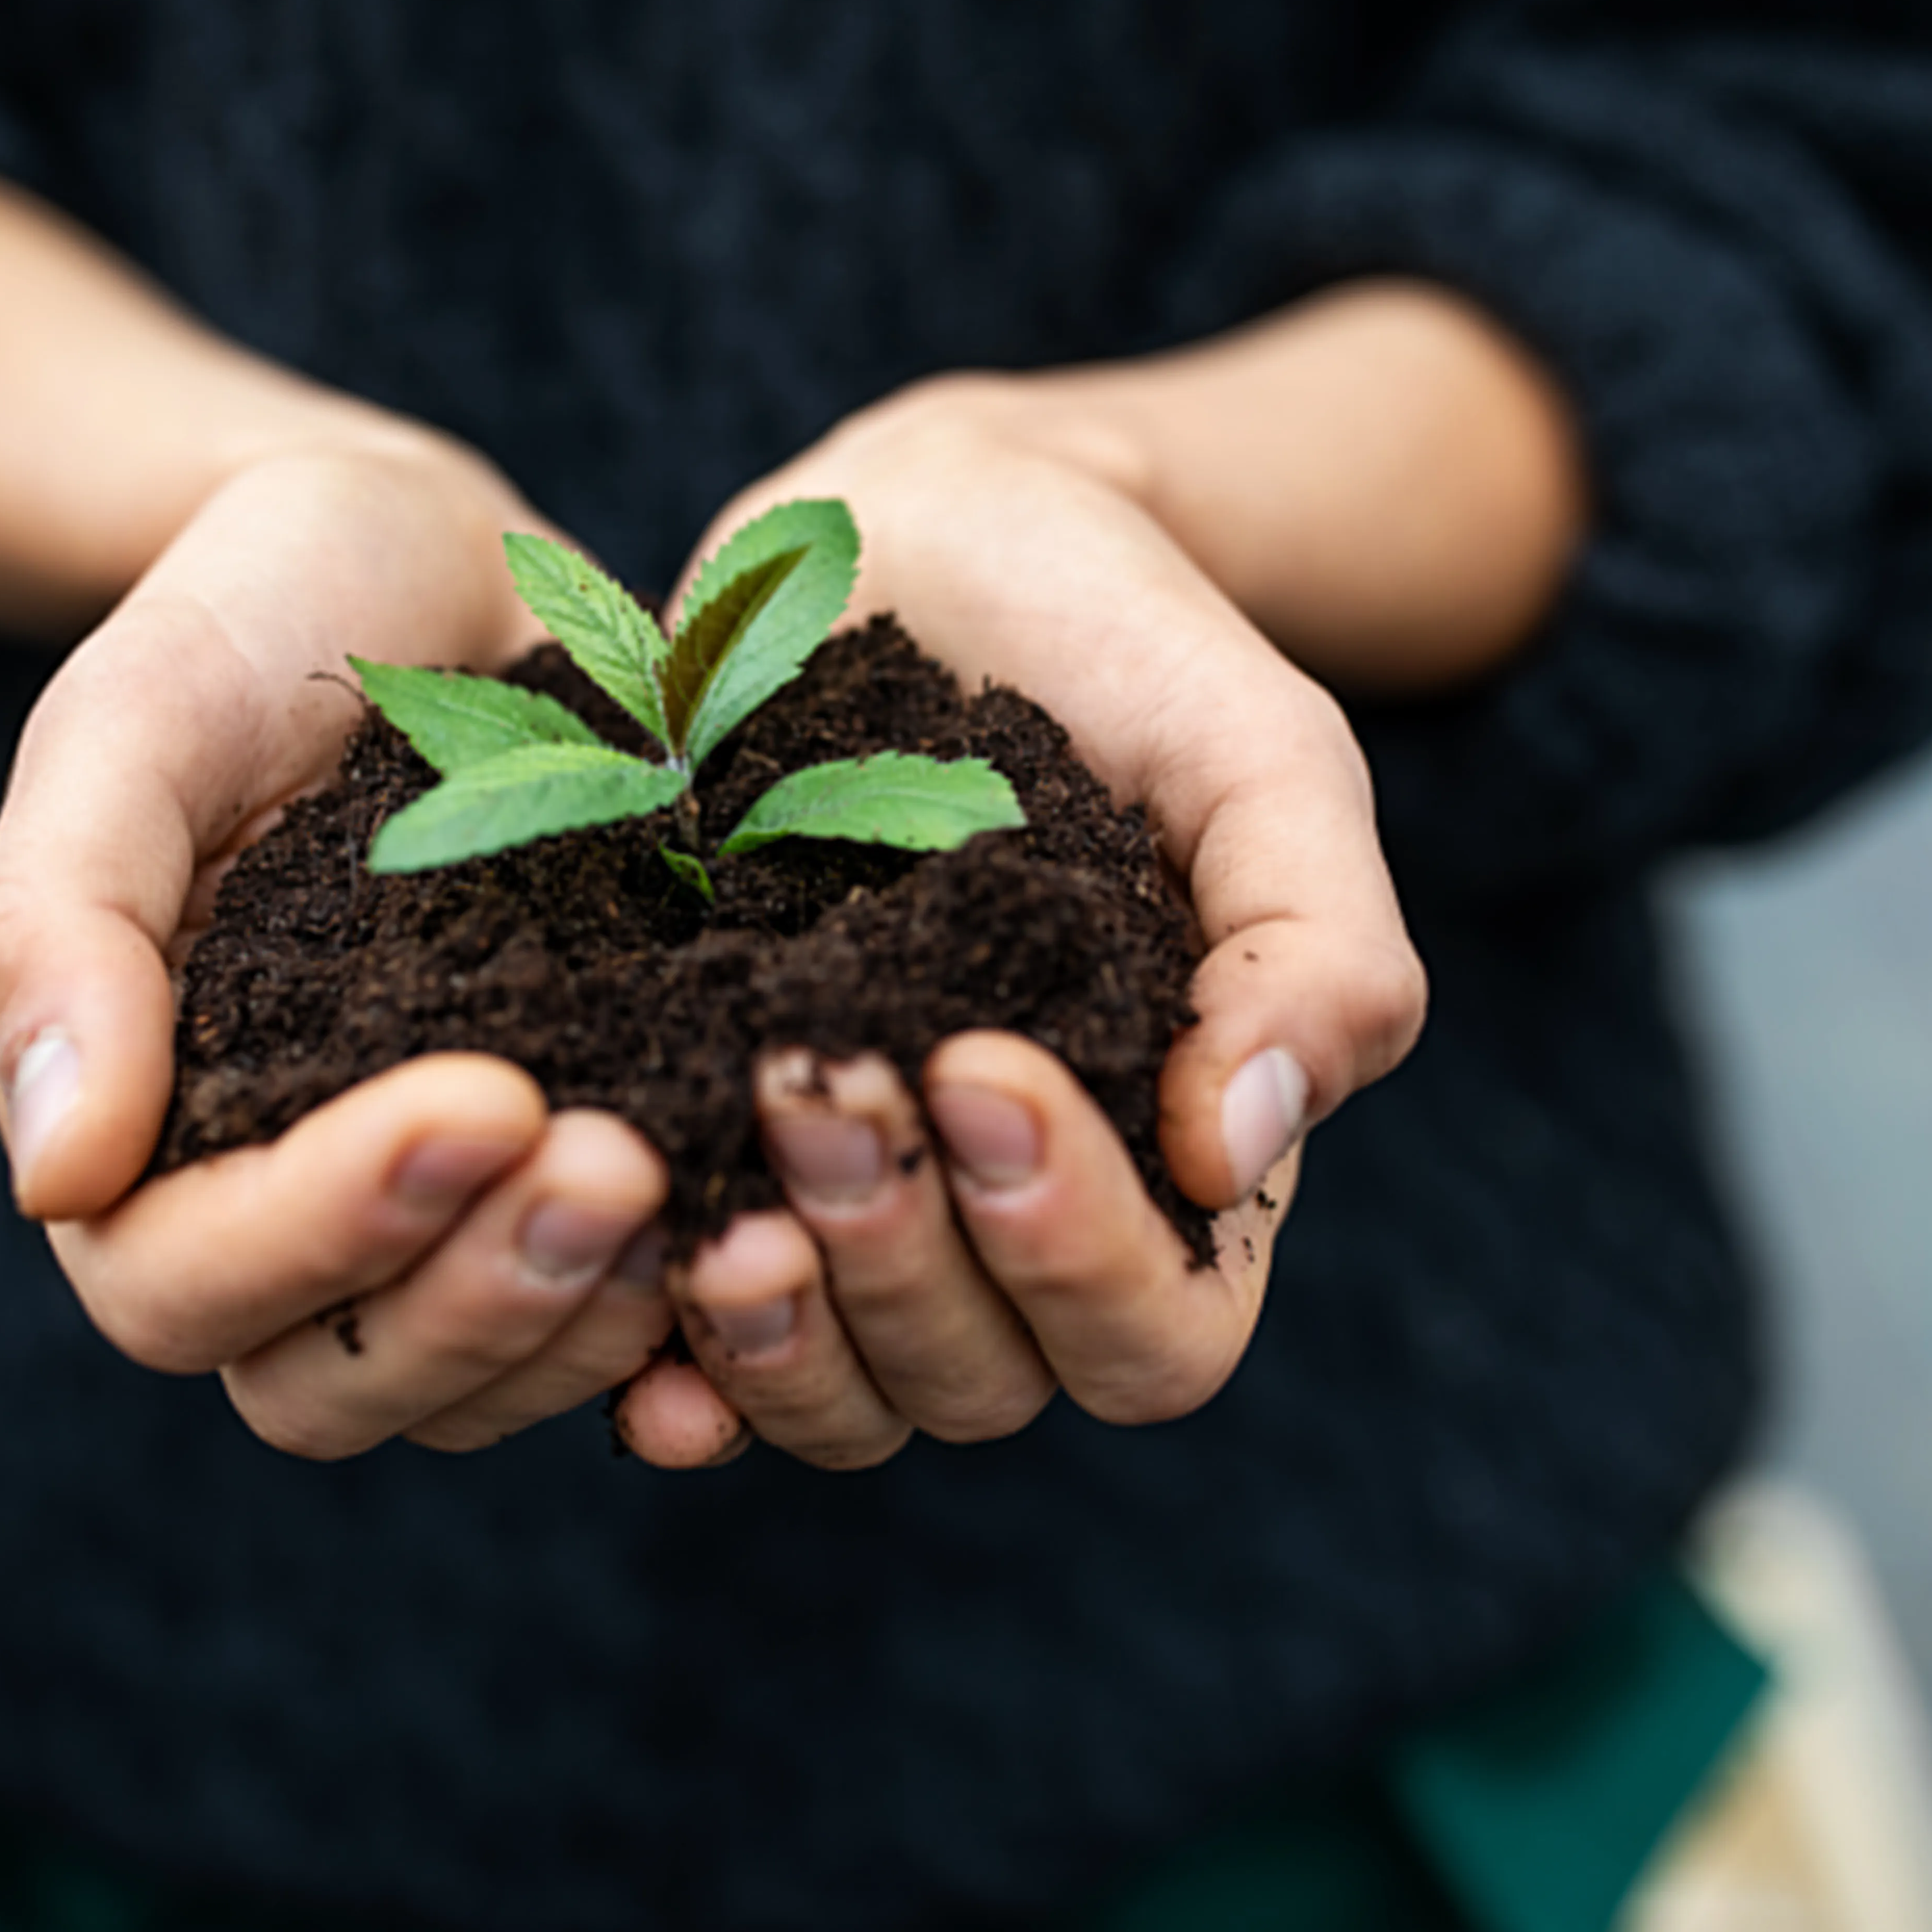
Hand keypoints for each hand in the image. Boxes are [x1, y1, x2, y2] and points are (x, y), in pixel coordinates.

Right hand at [0, 442, 681, 1456]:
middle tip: (622, 1163)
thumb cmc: (248, 619)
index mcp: (138, 1128)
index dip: (321, 1230)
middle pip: (333, 1382)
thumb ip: (55, 933)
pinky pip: (617, 1332)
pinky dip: (694, 1318)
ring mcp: (436, 1213)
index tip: (482, 1100)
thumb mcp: (129, 723)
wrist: (424, 562)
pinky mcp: (572, 1175)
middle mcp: (280, 1203)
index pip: (181, 1283)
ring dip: (589, 1320)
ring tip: (718, 1192)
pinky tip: (782, 1232)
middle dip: (480, 1300)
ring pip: (482, 1382)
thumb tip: (56, 1174)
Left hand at [614, 382, 1431, 1468]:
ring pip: (833, 1393)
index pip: (1152, 1336)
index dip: (1071, 1248)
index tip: (982, 1067)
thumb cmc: (1131, 650)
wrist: (935, 538)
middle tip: (815, 1079)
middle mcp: (1011, 1227)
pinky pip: (680, 1342)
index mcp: (1174, 1169)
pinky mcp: (706, 1156)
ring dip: (773, 1326)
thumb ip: (1315, 951)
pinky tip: (616, 1285)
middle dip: (897, 1258)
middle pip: (976, 1381)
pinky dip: (647, 1349)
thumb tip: (1245, 1149)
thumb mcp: (1266, 761)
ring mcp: (855, 1208)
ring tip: (708, 1196)